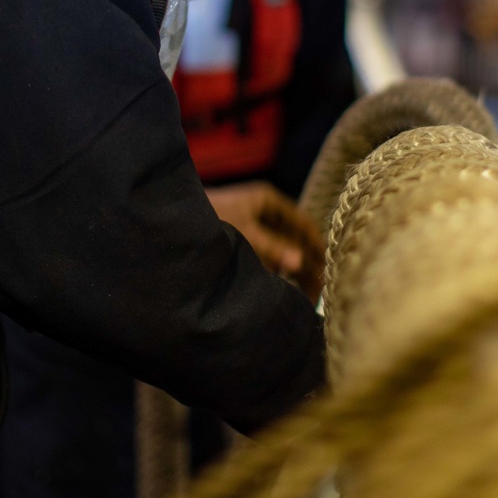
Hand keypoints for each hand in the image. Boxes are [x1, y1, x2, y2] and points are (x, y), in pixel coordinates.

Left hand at [205, 181, 324, 302]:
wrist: (168, 215)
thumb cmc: (207, 217)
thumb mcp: (244, 234)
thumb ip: (273, 248)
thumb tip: (302, 264)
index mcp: (268, 200)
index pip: (304, 224)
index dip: (318, 247)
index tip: (329, 271)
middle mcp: (263, 210)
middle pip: (294, 239)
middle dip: (306, 264)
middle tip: (316, 293)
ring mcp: (251, 223)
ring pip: (281, 249)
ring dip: (292, 270)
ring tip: (302, 297)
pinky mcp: (240, 238)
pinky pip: (265, 256)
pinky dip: (274, 271)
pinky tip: (279, 290)